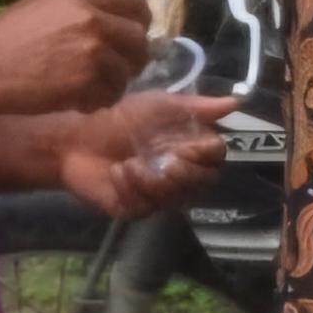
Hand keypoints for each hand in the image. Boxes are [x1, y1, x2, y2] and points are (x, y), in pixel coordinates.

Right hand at [0, 0, 148, 119]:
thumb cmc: (6, 39)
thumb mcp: (45, 6)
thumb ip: (84, 8)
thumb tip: (117, 20)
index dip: (140, 19)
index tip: (134, 32)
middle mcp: (92, 18)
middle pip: (139, 38)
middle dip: (133, 57)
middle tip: (120, 69)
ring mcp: (92, 51)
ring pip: (127, 71)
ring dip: (114, 83)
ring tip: (92, 88)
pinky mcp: (86, 82)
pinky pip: (111, 95)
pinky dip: (98, 101)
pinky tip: (79, 101)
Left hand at [54, 93, 237, 218]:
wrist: (77, 140)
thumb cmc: (119, 119)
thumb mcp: (159, 105)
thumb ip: (196, 107)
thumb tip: (235, 103)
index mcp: (190, 149)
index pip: (216, 158)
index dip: (205, 155)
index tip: (187, 145)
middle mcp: (180, 174)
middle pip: (203, 183)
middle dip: (183, 173)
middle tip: (163, 161)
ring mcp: (159, 195)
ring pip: (175, 198)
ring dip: (152, 180)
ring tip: (128, 164)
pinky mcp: (136, 209)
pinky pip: (145, 206)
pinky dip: (130, 188)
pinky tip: (117, 174)